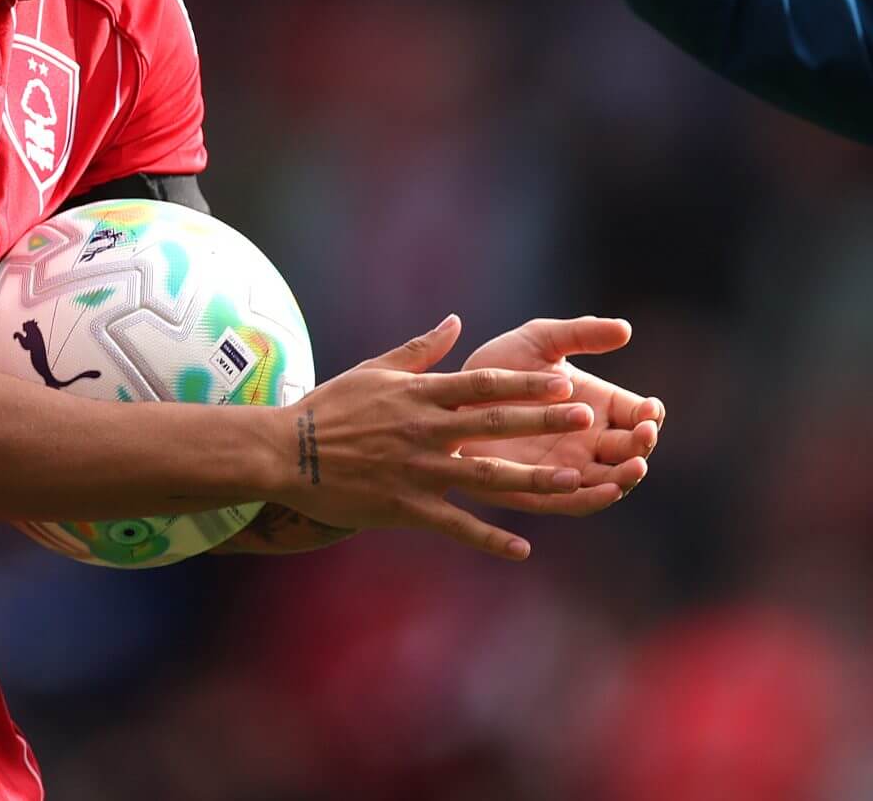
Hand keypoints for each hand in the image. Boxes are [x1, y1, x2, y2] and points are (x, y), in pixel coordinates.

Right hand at [274, 314, 598, 560]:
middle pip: (494, 425)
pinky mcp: (405, 508)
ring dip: (531, 480)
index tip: (563, 382)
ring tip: (572, 481)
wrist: (285, 453)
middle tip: (586, 418)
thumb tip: (456, 321)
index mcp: (421, 396)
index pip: (483, 385)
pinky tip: (523, 550)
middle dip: (542, 421)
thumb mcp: (376, 369)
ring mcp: (417, 472)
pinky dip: (488, 539)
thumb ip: (421, 350)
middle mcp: (425, 431)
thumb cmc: (331, 407)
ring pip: (484, 478)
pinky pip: (455, 526)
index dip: (525, 385)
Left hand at [458, 316, 663, 515]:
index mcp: (597, 405)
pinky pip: (572, 501)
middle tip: (644, 436)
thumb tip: (625, 328)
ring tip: (635, 467)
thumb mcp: (540, 341)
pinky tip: (608, 491)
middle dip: (641, 445)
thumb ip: (580, 333)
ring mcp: (564, 468)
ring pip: (607, 481)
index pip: (637, 415)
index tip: (650, 411)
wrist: (448, 397)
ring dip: (625, 477)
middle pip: (629, 451)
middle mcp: (587, 441)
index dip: (650, 416)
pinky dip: (593, 499)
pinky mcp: (537, 490)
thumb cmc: (498, 366)